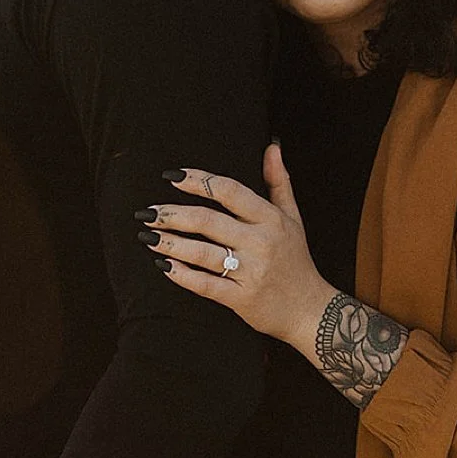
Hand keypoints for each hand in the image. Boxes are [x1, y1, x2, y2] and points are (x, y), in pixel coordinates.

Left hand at [140, 144, 335, 350]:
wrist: (308, 309)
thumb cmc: (296, 260)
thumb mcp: (293, 217)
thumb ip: (278, 181)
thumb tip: (271, 148)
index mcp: (271, 219)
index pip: (229, 191)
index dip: (197, 181)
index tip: (172, 177)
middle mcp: (260, 242)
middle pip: (208, 221)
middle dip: (172, 215)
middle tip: (147, 212)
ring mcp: (250, 271)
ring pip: (202, 253)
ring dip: (170, 244)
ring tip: (148, 236)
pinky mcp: (241, 298)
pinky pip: (205, 284)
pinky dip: (182, 275)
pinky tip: (164, 266)